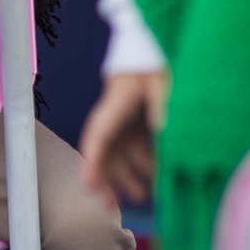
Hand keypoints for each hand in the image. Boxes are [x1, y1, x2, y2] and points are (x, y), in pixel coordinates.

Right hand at [79, 70, 169, 202]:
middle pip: (104, 151)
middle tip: (110, 205)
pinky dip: (141, 162)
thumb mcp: (161, 82)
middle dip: (106, 179)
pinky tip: (152, 176)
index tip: (88, 187)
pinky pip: (133, 145)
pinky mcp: (135, 119)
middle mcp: (115, 115)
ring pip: (119, 152)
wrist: (151, 44)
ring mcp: (124, 118)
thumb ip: (161, 106)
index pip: (99, 137)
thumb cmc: (152, 61)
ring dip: (126, 174)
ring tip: (140, 197)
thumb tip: (161, 132)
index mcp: (116, 105)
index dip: (92, 163)